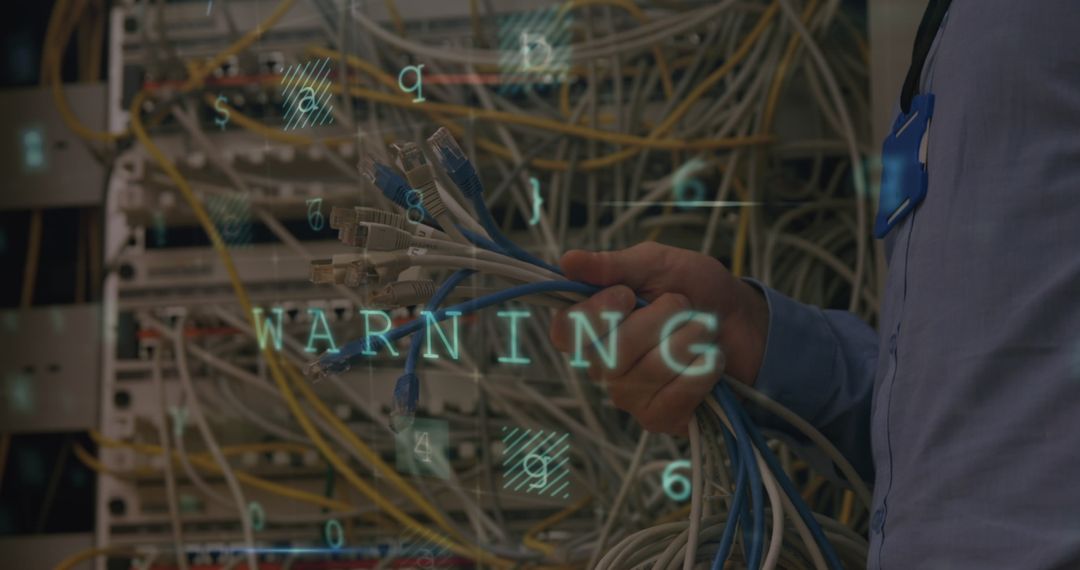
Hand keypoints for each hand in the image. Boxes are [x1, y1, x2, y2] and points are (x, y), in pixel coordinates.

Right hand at [549, 242, 768, 434]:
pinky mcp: (657, 417)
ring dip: (687, 341)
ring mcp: (628, 394)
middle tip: (682, 305)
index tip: (627, 295)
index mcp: (594, 323)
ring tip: (703, 328)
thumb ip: (613, 265)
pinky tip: (709, 359)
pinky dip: (701, 371)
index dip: (595, 315)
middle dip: (658, 321)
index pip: (565, 331)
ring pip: (644, 373)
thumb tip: (568, 260)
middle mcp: (602, 363)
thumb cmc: (699, 290)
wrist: (748, 323)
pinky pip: (671, 398)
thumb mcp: (659, 264)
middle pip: (608, 353)